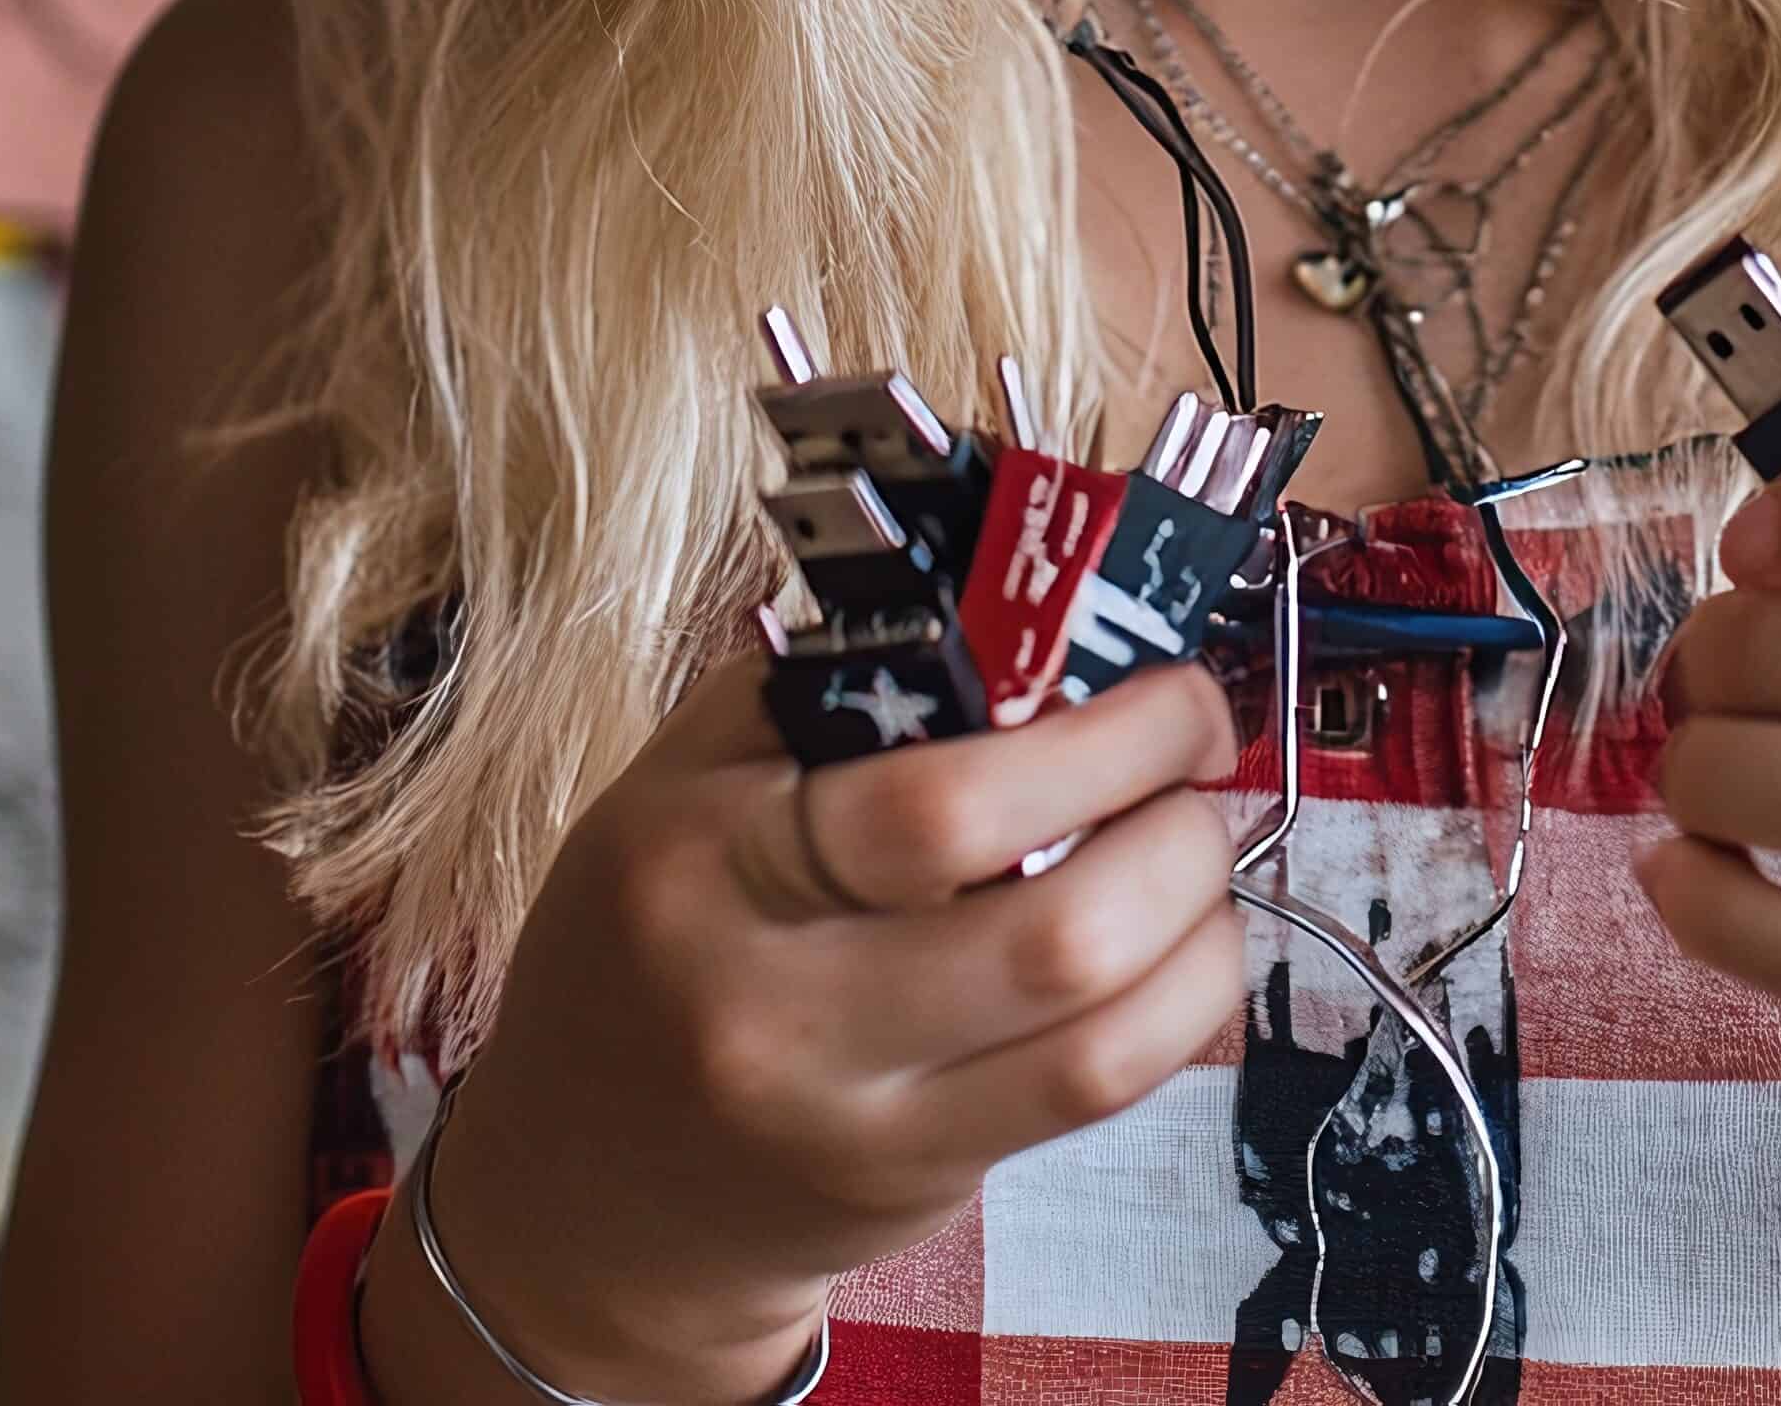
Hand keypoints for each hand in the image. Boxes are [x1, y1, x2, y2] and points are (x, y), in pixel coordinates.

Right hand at [364, 658, 1244, 1404]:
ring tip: (1197, 846)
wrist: (583, 1186)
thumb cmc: (651, 934)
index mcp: (708, 864)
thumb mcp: (684, 776)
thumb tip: (1016, 594)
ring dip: (1195, 916)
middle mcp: (776, 1008)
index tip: (1166, 683)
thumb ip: (834, 678)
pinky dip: (1178, 1006)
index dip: (1093, 739)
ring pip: (1095, 1029)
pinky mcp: (916, 1182)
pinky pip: (1092, 1094)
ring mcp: (854, 1117)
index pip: (926, 806)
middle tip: (1196, 754)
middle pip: (1047, 930)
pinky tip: (1180, 945)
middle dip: (1173, 821)